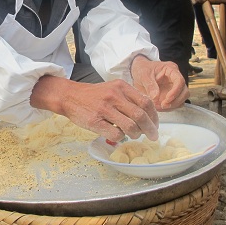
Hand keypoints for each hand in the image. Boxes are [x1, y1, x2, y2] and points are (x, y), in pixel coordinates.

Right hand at [30, 76, 158, 142]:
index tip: (155, 124)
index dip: (155, 116)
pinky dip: (121, 138)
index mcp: (121, 87)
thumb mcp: (113, 88)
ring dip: (136, 134)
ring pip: (131, 127)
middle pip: (141, 116)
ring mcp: (104, 109)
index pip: (146, 102)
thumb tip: (148, 115)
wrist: (70, 96)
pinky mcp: (95, 121)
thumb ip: (129, 98)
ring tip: (134, 136)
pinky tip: (118, 135)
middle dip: (150, 129)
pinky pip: (116, 134)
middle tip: (153, 136)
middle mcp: (114, 96)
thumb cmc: (94, 95)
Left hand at [130, 56, 188, 110]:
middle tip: (163, 106)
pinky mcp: (171, 96)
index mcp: (171, 69)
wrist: (138, 72)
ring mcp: (174, 88)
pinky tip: (159, 108)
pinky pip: (175, 104)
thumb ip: (149, 85)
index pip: (180, 81)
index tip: (167, 99)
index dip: (176, 91)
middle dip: (175, 101)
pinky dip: (169, 108)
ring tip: (159, 107)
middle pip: (184, 92)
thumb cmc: (142, 69)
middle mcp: (175, 79)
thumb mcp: (143, 74)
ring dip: (172, 106)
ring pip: (181, 100)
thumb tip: (155, 97)